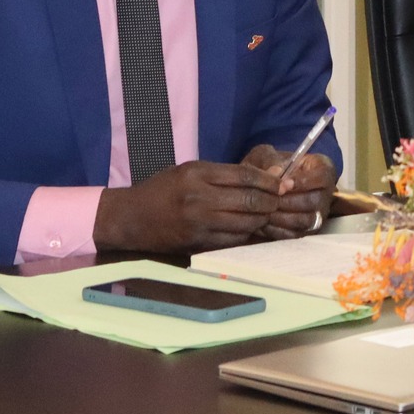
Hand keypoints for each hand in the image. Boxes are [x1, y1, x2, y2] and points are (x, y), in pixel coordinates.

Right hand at [92, 160, 282, 253]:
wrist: (131, 217)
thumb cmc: (162, 190)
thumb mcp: (188, 172)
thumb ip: (222, 175)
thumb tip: (263, 177)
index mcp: (196, 173)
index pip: (244, 175)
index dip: (268, 181)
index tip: (282, 183)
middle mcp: (199, 197)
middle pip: (249, 200)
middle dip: (270, 201)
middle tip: (280, 201)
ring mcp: (199, 222)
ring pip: (246, 222)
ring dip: (262, 220)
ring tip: (268, 215)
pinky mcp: (198, 242)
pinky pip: (234, 240)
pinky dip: (248, 235)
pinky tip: (253, 230)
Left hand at [241, 144, 335, 240]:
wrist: (265, 185)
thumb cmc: (269, 166)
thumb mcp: (267, 156)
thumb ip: (270, 162)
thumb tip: (274, 173)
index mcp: (323, 169)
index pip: (322, 177)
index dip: (304, 182)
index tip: (283, 183)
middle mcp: (327, 193)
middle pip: (315, 201)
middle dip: (289, 201)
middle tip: (269, 200)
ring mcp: (319, 214)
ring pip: (306, 220)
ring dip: (283, 217)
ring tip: (264, 211)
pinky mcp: (308, 230)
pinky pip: (297, 234)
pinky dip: (279, 230)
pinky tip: (263, 222)